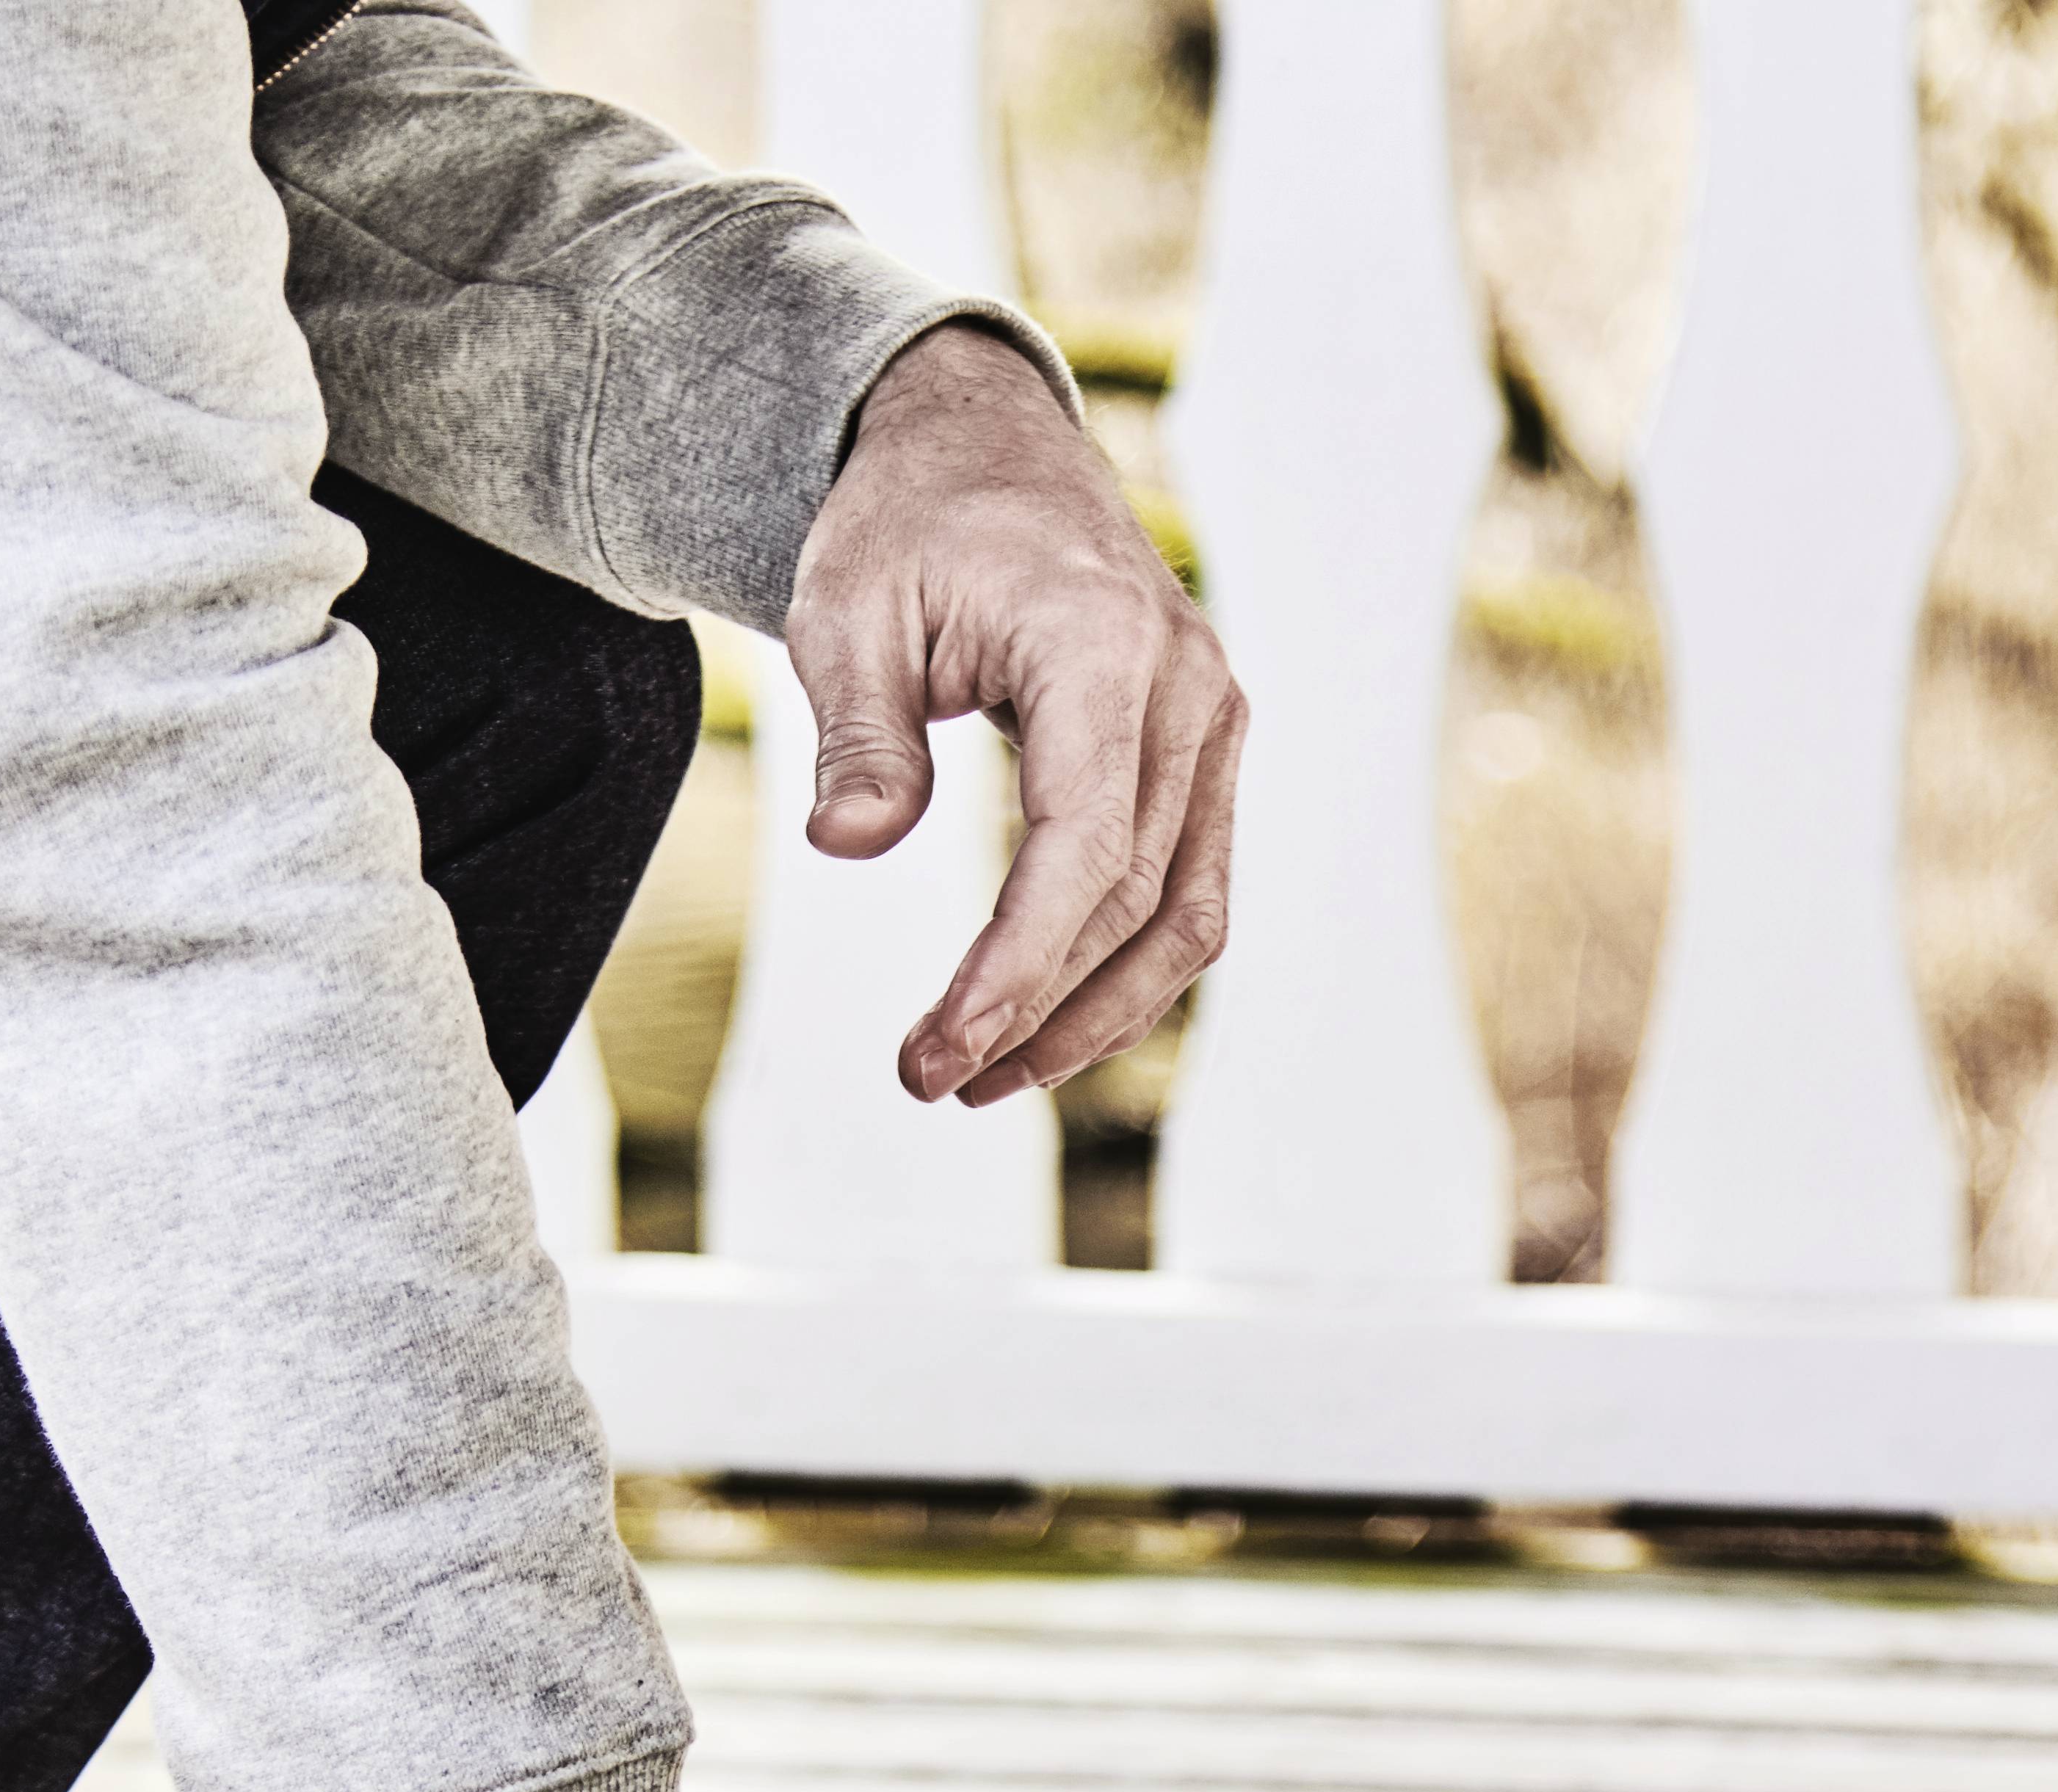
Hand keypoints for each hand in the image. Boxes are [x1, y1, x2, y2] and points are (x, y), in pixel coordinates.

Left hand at [786, 323, 1244, 1108]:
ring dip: (1094, 1017)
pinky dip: (1124, 967)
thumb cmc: (905, 523)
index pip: (1086, 845)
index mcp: (1103, 643)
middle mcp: (1187, 685)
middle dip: (1036, 1011)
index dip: (1020, 965)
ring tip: (980, 1078)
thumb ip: (861, 730)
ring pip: (1186, 915)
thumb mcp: (845, 608)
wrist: (984, 445)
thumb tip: (851, 844)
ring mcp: (1212, 718)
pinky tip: (1040, 1020)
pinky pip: (1190, 887)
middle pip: (1137, 898)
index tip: (941, 1050)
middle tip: (926, 1080)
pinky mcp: (1204, 749)